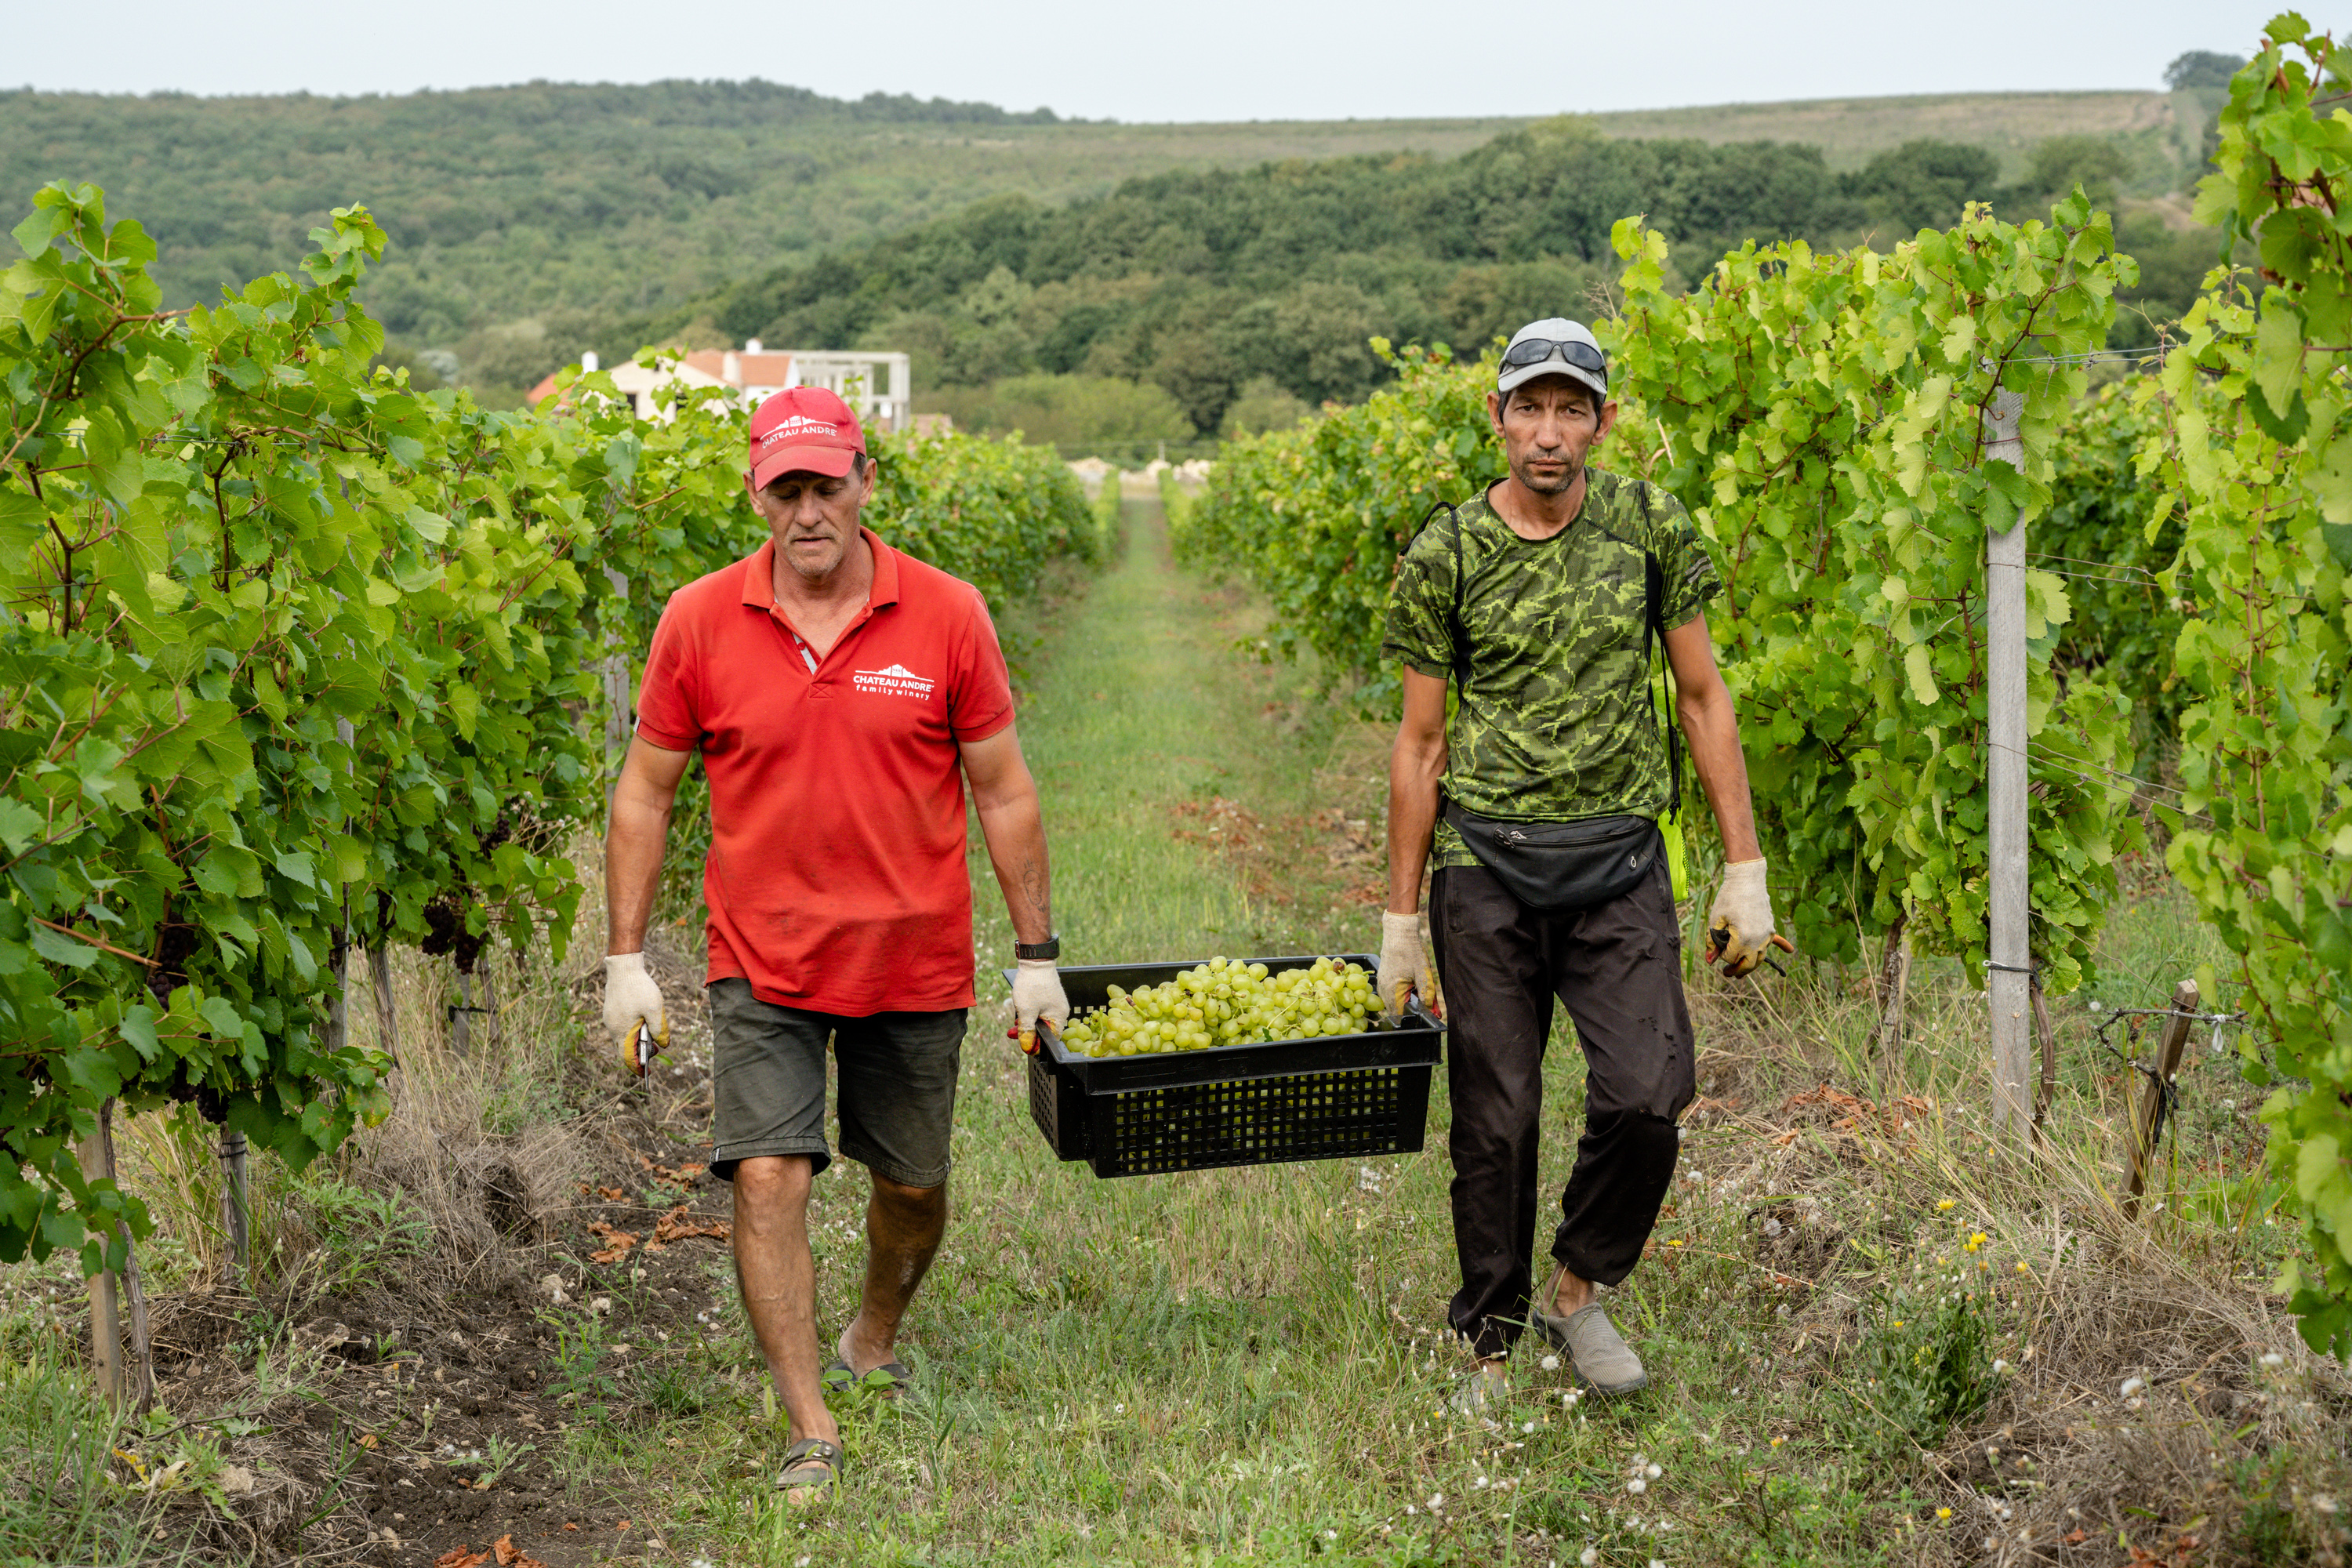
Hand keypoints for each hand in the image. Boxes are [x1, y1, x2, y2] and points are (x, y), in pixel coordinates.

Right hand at [603, 952, 667, 1076]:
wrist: (623, 967)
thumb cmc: (639, 987)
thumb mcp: (655, 1009)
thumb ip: (659, 1029)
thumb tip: (663, 1045)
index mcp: (621, 1031)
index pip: (627, 1058)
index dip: (637, 1068)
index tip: (648, 1074)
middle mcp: (612, 1027)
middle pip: (624, 1050)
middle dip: (639, 1054)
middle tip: (655, 1050)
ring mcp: (610, 1019)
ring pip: (622, 1038)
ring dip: (636, 1041)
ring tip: (651, 1035)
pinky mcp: (611, 1011)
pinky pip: (620, 1027)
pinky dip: (631, 1030)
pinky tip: (642, 1022)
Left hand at [1011, 958, 1068, 1051]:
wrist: (1035, 960)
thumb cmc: (1031, 985)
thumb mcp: (1025, 1011)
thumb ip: (1027, 1031)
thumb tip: (1028, 1047)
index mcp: (1059, 1017)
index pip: (1051, 1040)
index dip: (1036, 1045)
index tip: (1023, 1044)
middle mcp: (1060, 1011)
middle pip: (1045, 1030)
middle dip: (1027, 1032)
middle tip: (1012, 1032)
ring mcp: (1055, 1003)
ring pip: (1040, 1020)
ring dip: (1027, 1022)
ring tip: (1014, 1021)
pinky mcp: (1049, 996)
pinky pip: (1040, 1010)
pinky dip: (1030, 1013)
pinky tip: (1020, 1011)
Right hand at [1377, 910, 1439, 1018]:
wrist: (1398, 935)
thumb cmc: (1411, 953)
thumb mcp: (1424, 976)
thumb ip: (1428, 997)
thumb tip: (1434, 1014)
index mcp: (1392, 992)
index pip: (1402, 1016)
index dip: (1414, 1015)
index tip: (1424, 1008)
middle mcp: (1383, 992)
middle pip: (1397, 1010)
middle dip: (1411, 1008)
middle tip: (1420, 992)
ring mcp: (1380, 986)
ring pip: (1394, 1003)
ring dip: (1405, 1000)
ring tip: (1414, 985)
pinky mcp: (1381, 981)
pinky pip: (1390, 994)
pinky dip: (1400, 993)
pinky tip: (1408, 982)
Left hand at [1705, 860, 1793, 977]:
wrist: (1747, 879)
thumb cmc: (1729, 898)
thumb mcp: (1715, 920)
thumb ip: (1712, 942)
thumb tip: (1709, 961)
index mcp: (1743, 939)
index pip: (1731, 958)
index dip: (1721, 956)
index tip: (1715, 948)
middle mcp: (1758, 940)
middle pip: (1749, 964)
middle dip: (1737, 970)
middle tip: (1727, 973)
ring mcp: (1767, 934)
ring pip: (1760, 957)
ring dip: (1751, 965)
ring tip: (1740, 971)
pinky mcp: (1771, 928)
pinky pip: (1773, 942)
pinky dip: (1777, 948)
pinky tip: (1790, 951)